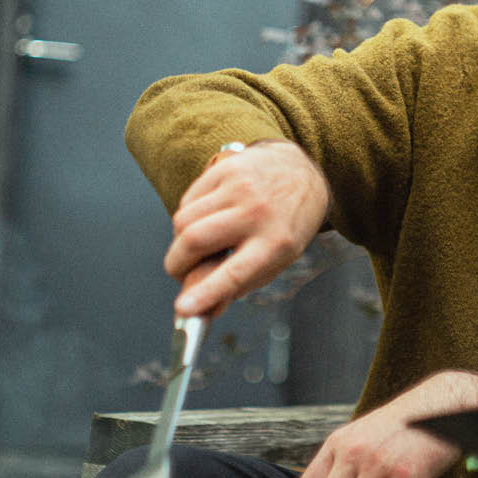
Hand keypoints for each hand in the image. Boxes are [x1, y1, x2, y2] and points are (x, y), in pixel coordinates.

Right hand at [165, 141, 329, 317]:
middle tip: (180, 272)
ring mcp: (239, 187)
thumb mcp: (278, 259)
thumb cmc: (287, 222)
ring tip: (197, 243)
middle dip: (176, 264)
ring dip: (180, 240)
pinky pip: (187, 200)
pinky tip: (205, 218)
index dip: (205, 292)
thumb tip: (204, 309)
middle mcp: (257, 212)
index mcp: (275, 243)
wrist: (301, 171)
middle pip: (195, 240)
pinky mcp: (224, 168)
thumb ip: (241, 283)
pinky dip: (187, 216)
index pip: (234, 273)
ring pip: (183, 220)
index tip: (183, 308)